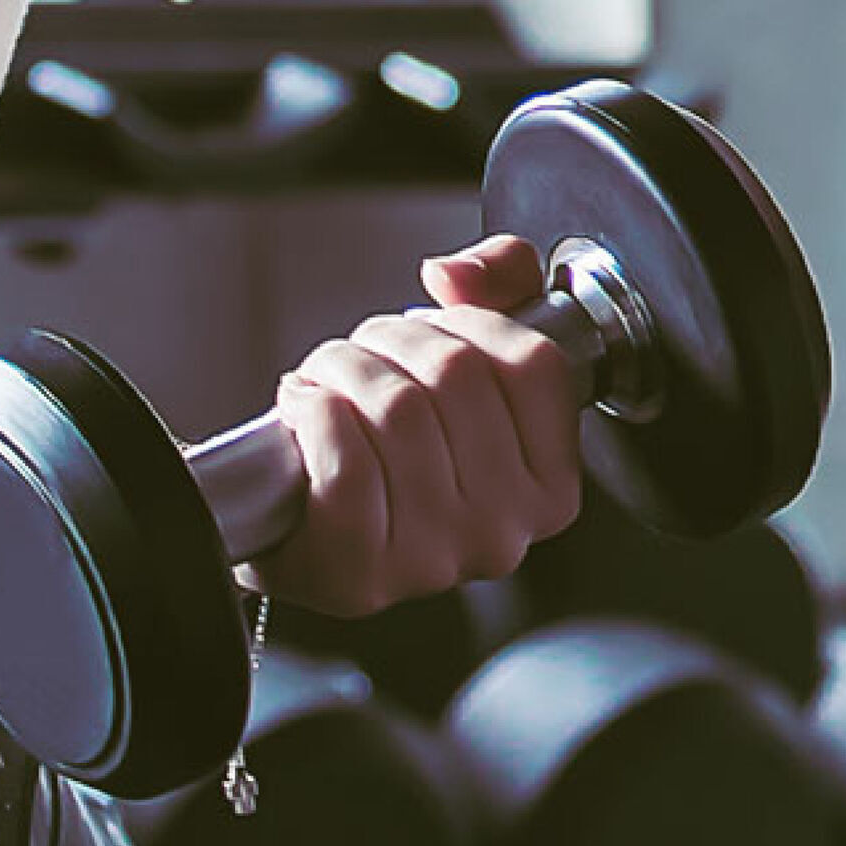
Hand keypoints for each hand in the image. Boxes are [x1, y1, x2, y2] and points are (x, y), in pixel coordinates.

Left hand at [244, 236, 583, 615]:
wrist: (295, 525)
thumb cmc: (384, 446)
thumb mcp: (468, 354)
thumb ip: (499, 281)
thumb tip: (456, 274)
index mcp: (550, 488)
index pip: (534, 362)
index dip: (471, 321)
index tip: (436, 333)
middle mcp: (503, 532)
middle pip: (457, 374)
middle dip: (390, 339)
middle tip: (365, 356)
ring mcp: (434, 558)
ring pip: (395, 408)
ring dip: (342, 369)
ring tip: (330, 384)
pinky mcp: (359, 570)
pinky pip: (345, 457)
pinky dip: (314, 412)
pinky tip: (307, 415)